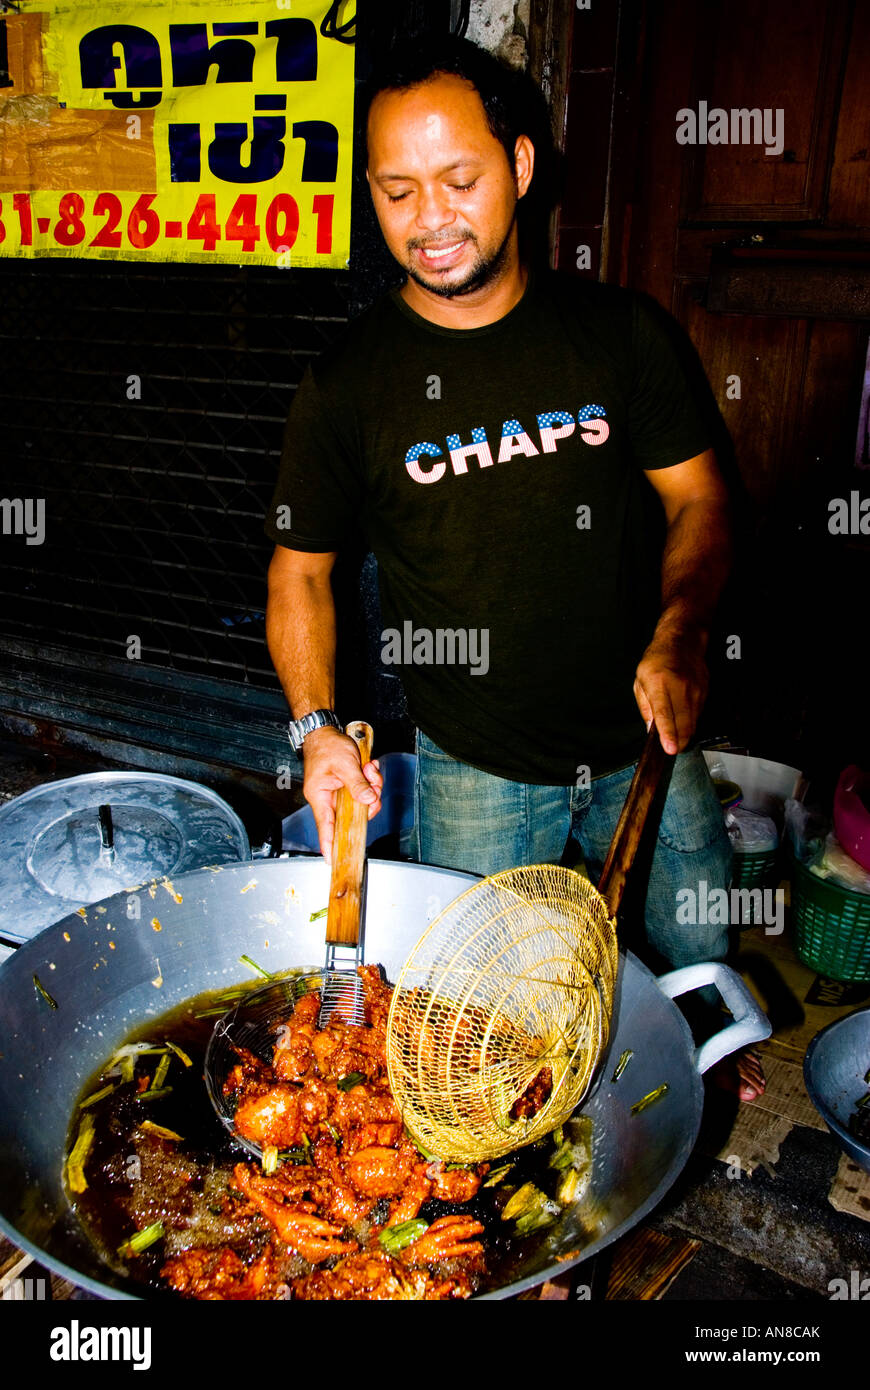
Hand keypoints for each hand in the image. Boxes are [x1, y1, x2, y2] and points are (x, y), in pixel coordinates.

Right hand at [301, 727, 382, 863]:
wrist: (325, 731)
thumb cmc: (326, 747)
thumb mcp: (345, 765)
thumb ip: (357, 785)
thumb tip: (367, 801)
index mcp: (320, 797)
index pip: (325, 828)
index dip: (329, 845)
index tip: (332, 861)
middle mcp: (328, 799)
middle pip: (352, 815)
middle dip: (368, 801)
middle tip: (372, 785)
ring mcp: (338, 793)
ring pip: (361, 802)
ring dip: (371, 787)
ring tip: (369, 770)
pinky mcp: (347, 787)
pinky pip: (363, 791)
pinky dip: (370, 780)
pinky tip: (368, 768)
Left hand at [633, 630, 708, 755]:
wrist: (681, 641)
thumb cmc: (656, 661)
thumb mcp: (640, 681)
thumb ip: (645, 707)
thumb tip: (651, 729)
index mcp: (658, 683)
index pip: (664, 714)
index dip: (668, 734)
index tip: (670, 749)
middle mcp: (679, 687)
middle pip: (683, 723)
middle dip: (679, 741)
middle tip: (673, 750)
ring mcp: (695, 689)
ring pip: (693, 721)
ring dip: (685, 733)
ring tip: (677, 737)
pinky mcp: (705, 691)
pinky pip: (698, 714)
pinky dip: (690, 721)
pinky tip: (683, 720)